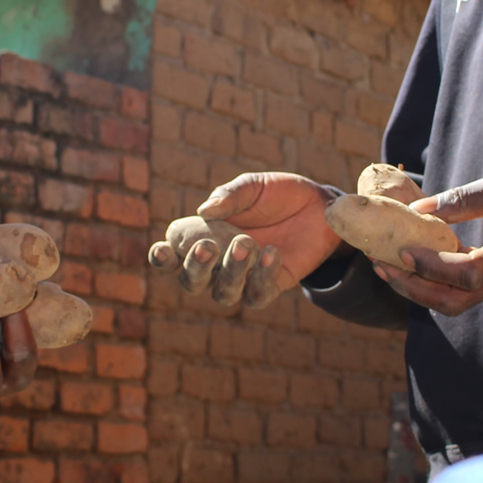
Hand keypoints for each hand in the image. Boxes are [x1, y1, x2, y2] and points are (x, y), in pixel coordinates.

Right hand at [146, 172, 343, 307]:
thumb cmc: (277, 195)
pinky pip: (258, 295)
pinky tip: (272, 253)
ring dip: (230, 272)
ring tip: (246, 243)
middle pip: (192, 282)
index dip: (163, 257)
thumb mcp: (252, 187)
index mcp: (204, 236)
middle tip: (208, 246)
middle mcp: (218, 263)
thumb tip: (205, 210)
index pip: (174, 254)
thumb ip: (229, 196)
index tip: (164, 250)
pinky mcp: (271, 286)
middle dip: (195, 268)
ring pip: (223, 293)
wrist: (319, 206)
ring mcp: (244, 277)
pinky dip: (262, 277)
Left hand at [372, 152, 482, 315]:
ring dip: (419, 285)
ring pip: (456, 298)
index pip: (468, 275)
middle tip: (379, 263)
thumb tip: (419, 211)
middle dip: (414, 286)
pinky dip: (433, 274)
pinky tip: (410, 255)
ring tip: (385, 262)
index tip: (400, 249)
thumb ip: (466, 198)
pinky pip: (463, 283)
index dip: (431, 266)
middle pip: (455, 299)